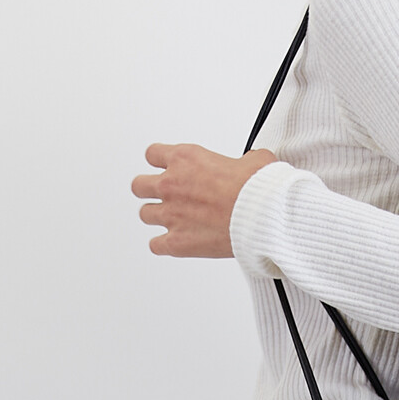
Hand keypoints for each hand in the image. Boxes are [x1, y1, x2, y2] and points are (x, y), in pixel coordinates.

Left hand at [134, 144, 276, 257]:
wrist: (259, 216)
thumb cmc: (256, 190)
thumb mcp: (255, 161)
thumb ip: (244, 160)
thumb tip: (253, 162)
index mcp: (186, 159)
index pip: (153, 154)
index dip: (160, 161)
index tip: (166, 166)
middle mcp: (172, 185)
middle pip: (139, 185)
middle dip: (149, 189)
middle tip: (163, 194)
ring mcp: (171, 214)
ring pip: (145, 214)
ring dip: (156, 216)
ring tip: (170, 218)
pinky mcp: (175, 242)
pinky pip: (155, 245)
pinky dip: (163, 245)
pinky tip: (174, 242)